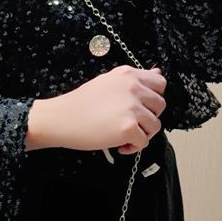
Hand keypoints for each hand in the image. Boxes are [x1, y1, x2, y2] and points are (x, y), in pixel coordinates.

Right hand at [26, 65, 166, 153]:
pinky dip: (133, 147)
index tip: (142, 106)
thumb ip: (135, 79)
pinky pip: (143, 142)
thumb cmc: (81, 102)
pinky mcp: (128, 128)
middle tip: (131, 122)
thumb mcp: (109, 81)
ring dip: (142, 134)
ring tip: (124, 136)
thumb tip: (158, 73)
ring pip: (155, 126)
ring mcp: (132, 108)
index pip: (160, 84)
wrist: (61, 118)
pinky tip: (119, 145)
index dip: (153, 98)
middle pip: (160, 106)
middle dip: (148, 117)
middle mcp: (133, 88)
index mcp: (128, 75)